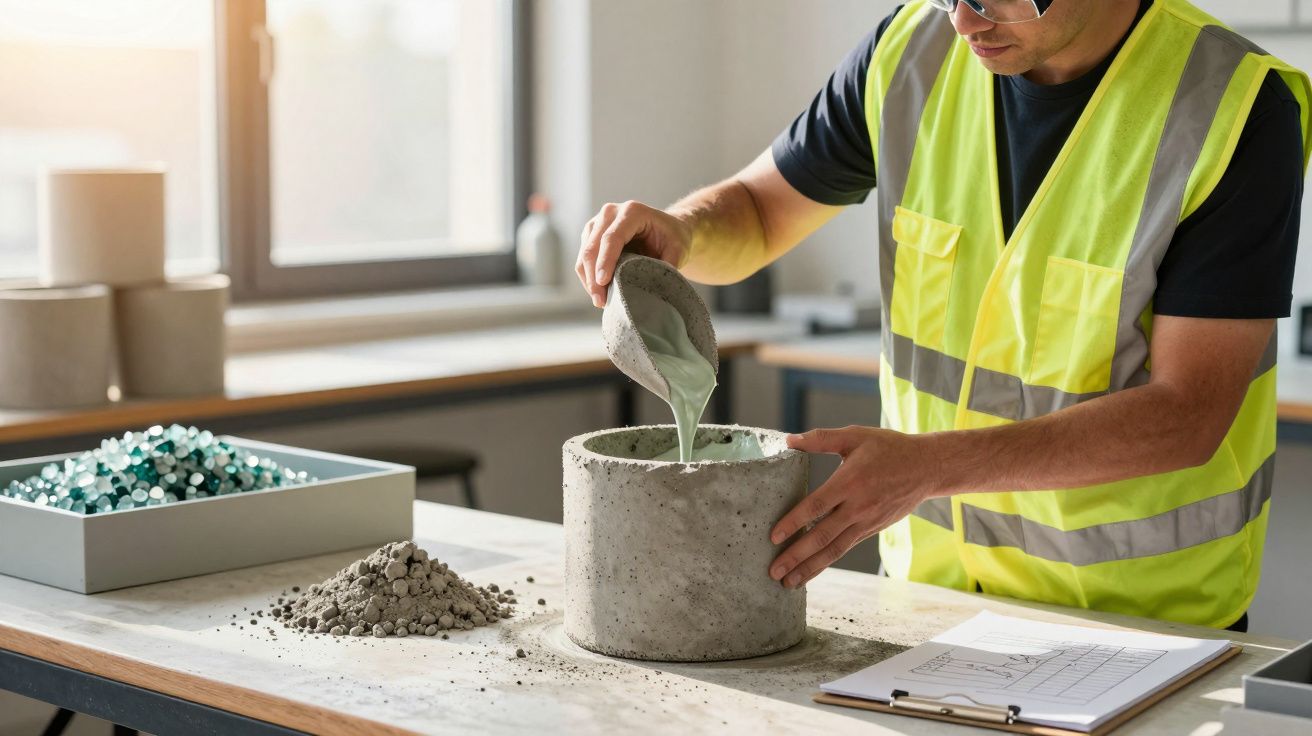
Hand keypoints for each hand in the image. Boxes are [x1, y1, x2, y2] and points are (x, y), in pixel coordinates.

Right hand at [576, 200, 692, 307]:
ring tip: (600, 301)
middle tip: (600, 301)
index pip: (612, 237)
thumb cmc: (673, 238)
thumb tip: (653, 288)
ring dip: (588, 279)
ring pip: (584, 254)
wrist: (667, 229)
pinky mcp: (591, 234)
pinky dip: (588, 277)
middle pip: (593, 246)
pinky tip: (599, 292)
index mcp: (633, 212)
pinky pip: (583, 258)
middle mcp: (611, 212)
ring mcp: (598, 222)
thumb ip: (667, 266)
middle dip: (593, 276)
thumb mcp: (678, 250)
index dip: (605, 261)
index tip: (603, 282)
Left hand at [769, 426, 940, 588]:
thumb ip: (820, 438)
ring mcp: (866, 522)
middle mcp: (858, 506)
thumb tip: (788, 439)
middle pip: (822, 536)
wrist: (927, 468)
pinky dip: (827, 562)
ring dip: (810, 568)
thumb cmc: (888, 448)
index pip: (816, 506)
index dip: (794, 522)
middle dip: (797, 556)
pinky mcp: (872, 529)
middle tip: (773, 571)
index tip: (773, 536)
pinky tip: (811, 570)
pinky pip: (846, 548)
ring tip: (789, 583)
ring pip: (835, 549)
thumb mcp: (855, 436)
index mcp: (850, 481)